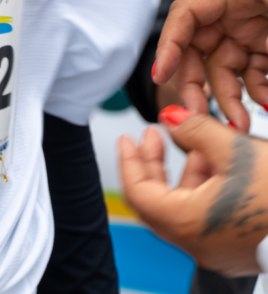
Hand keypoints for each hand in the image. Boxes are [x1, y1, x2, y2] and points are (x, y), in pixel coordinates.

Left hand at [119, 105, 267, 275]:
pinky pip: (206, 217)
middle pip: (157, 200)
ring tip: (195, 143)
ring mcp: (218, 250)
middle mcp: (197, 244)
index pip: (138, 191)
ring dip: (184, 173)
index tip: (128, 138)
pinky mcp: (237, 249)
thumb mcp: (239, 149)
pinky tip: (220, 164)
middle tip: (152, 136)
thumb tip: (172, 117)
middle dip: (153, 164)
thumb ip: (197, 130)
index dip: (130, 161)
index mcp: (187, 223)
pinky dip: (205, 189)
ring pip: (184, 207)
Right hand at [154, 0, 267, 129]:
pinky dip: (259, 93)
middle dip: (197, 84)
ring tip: (240, 124)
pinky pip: (257, 74)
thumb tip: (228, 68)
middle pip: (201, 47)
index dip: (170, 45)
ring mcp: (259, 27)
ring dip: (230, 98)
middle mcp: (242, 6)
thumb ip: (255, 42)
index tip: (162, 76)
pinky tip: (266, 107)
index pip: (187, 13)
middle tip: (197, 114)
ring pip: (228, 68)